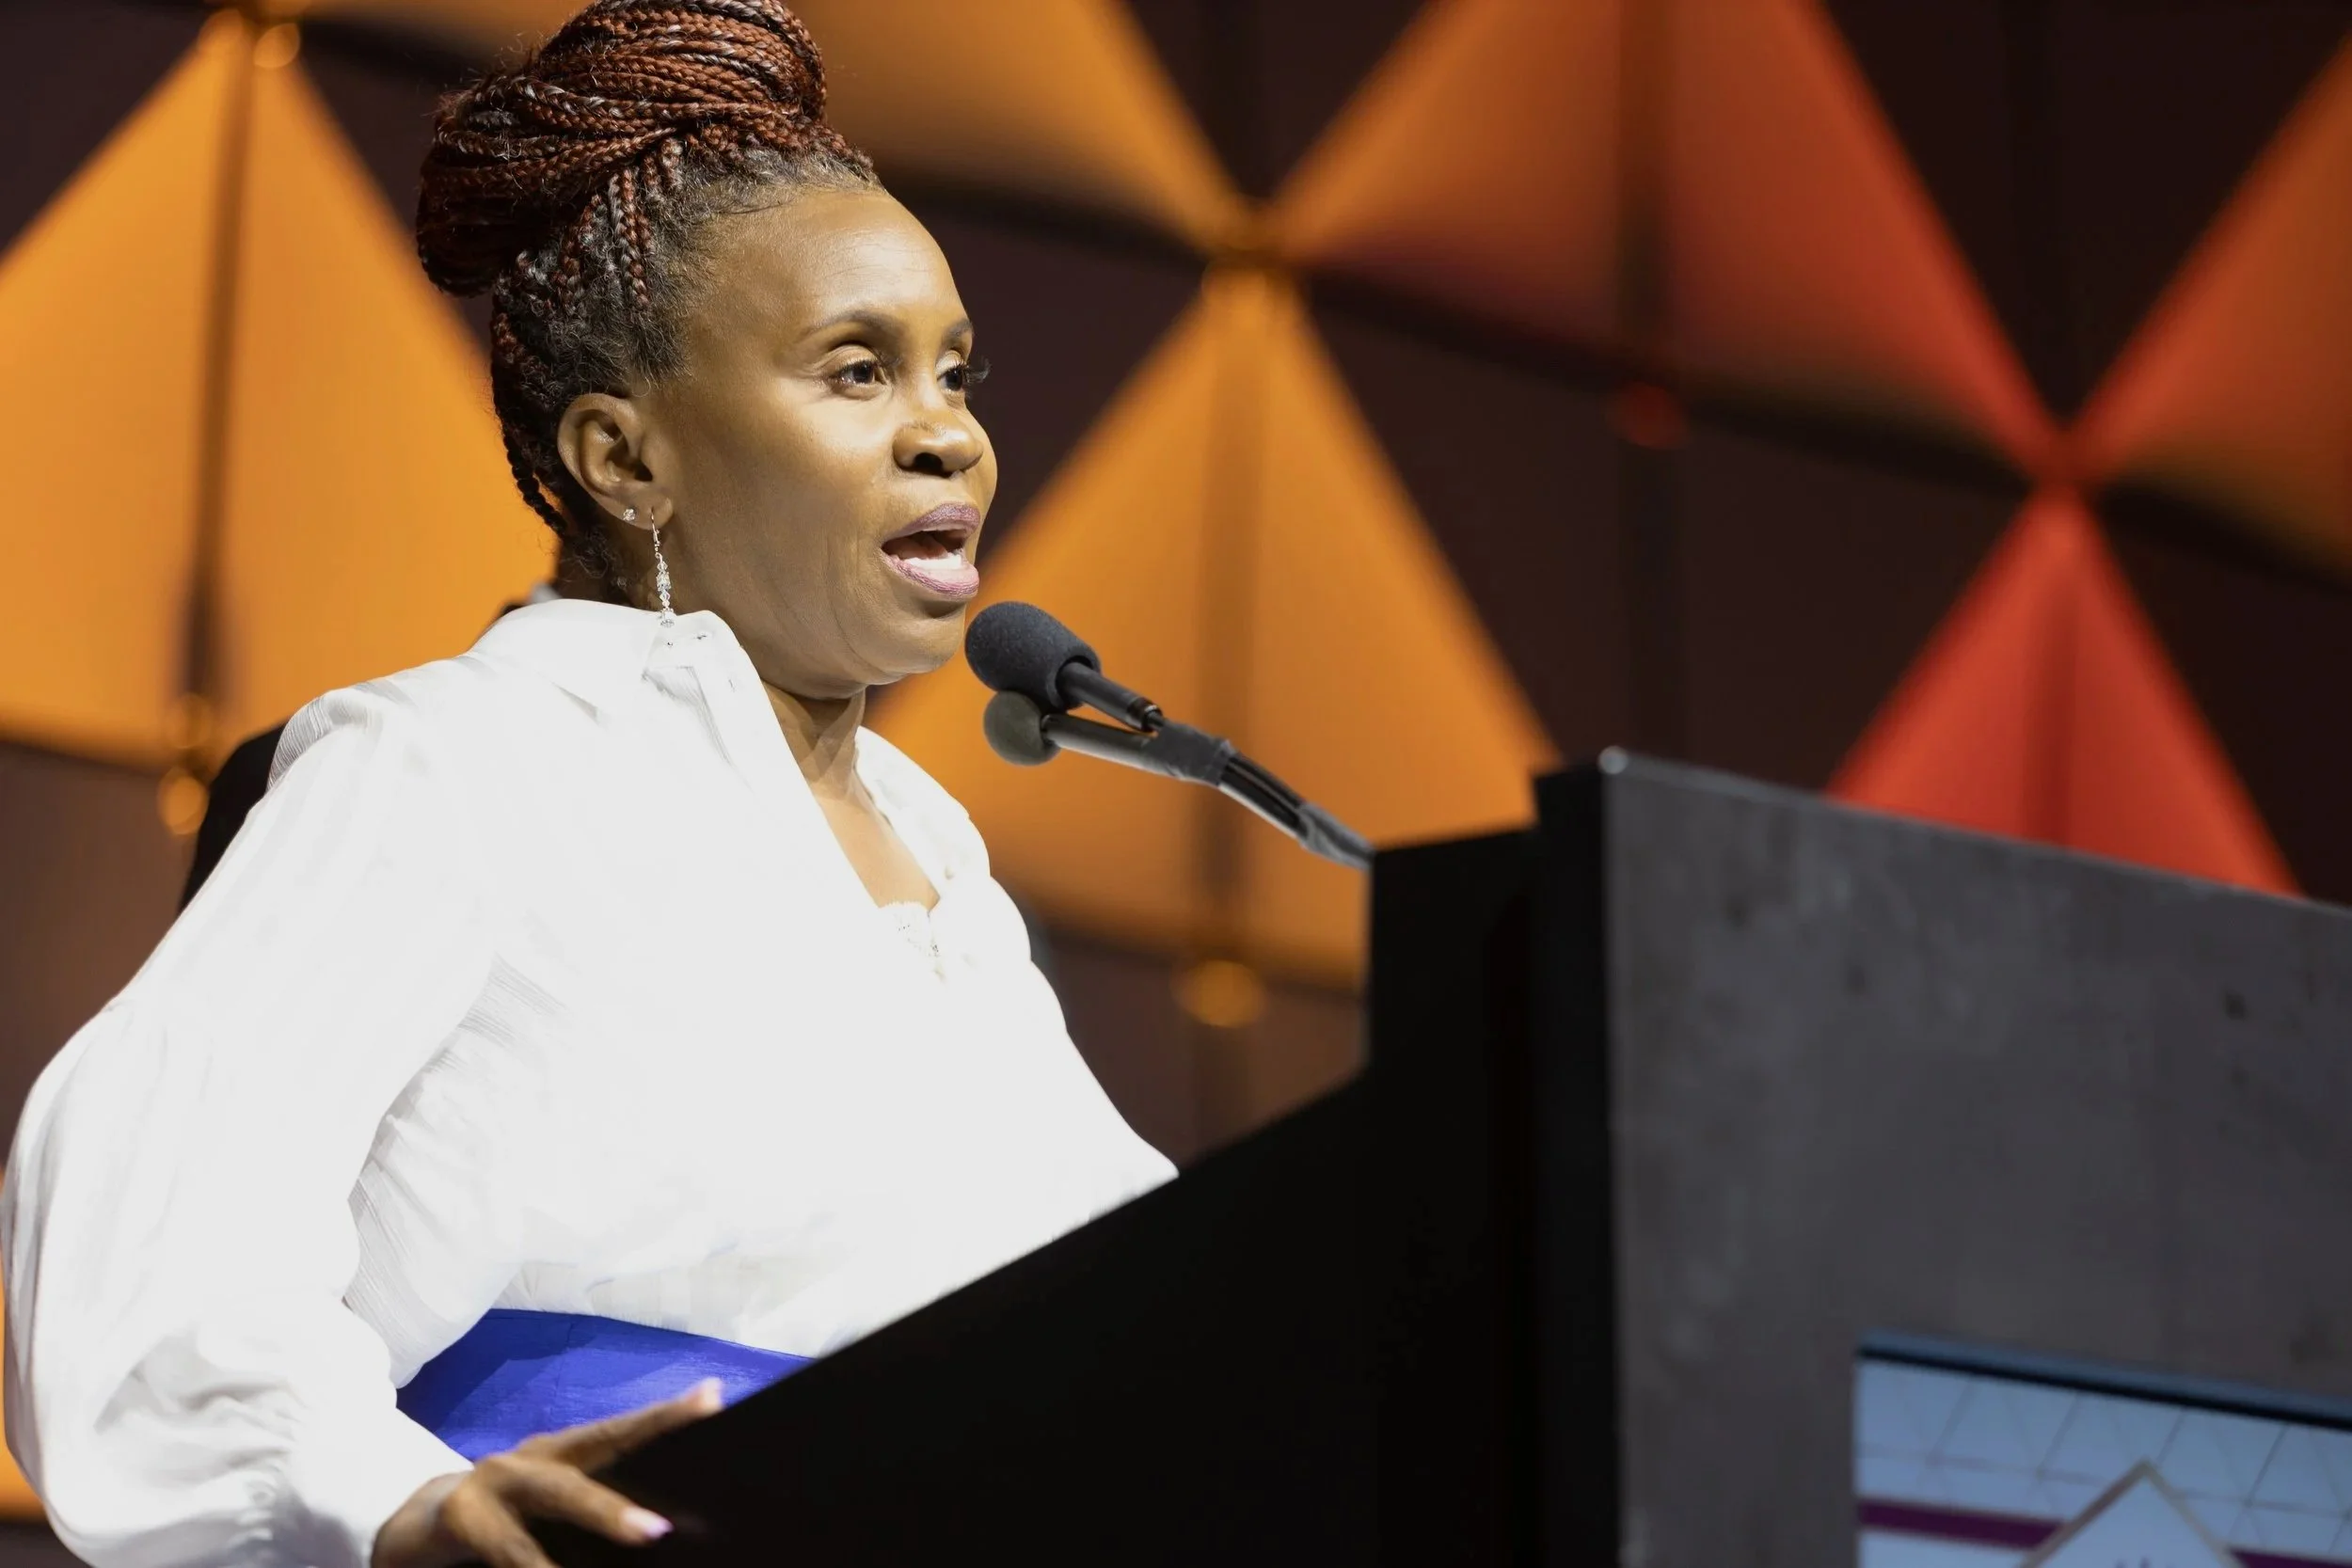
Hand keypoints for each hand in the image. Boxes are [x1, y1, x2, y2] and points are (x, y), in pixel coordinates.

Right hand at [372, 1378, 722, 1567]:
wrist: (413, 1526)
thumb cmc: (500, 1520)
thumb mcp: (549, 1504)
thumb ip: (593, 1499)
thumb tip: (663, 1525)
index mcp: (560, 1453)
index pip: (619, 1430)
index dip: (663, 1415)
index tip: (713, 1397)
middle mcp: (530, 1458)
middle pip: (590, 1450)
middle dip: (627, 1478)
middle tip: (661, 1524)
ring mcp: (491, 1483)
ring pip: (548, 1504)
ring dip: (588, 1529)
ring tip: (639, 1541)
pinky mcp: (459, 1517)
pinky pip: (503, 1546)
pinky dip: (530, 1566)